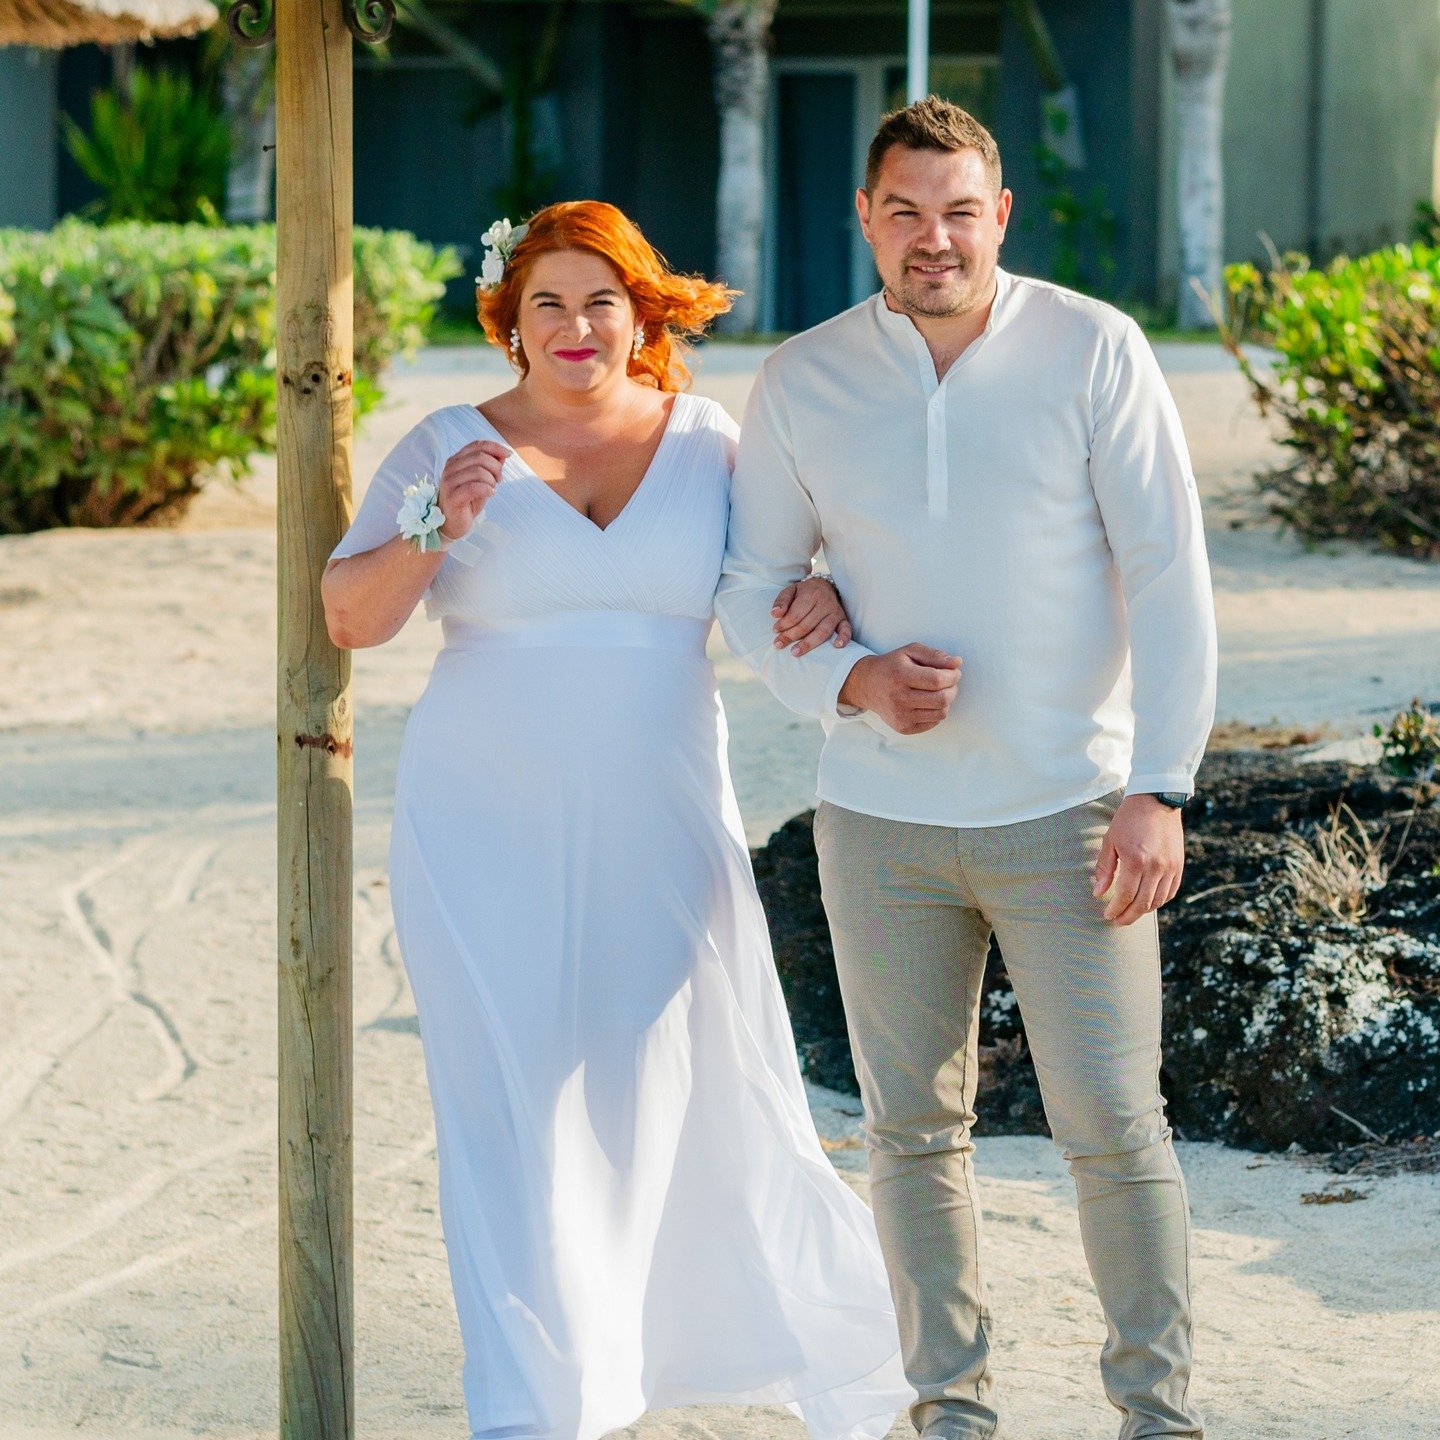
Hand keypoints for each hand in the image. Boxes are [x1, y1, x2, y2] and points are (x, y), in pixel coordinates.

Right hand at [436, 440, 508, 540]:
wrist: (452, 523)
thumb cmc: (467, 501)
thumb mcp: (481, 480)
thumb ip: (491, 466)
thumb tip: (504, 454)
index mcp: (456, 460)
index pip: (477, 445)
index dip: (495, 447)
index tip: (508, 454)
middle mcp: (450, 468)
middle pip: (480, 457)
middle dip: (496, 467)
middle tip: (499, 480)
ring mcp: (449, 482)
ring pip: (479, 471)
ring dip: (492, 480)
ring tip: (492, 488)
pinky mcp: (452, 496)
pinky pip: (474, 487)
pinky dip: (487, 489)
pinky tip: (490, 493)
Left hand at [771, 576, 853, 656]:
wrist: (825, 586)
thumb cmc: (805, 592)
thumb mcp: (791, 590)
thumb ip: (782, 601)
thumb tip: (774, 614)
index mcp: (811, 594)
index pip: (796, 614)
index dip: (784, 624)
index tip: (775, 630)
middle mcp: (825, 603)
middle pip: (807, 625)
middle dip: (791, 636)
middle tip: (779, 644)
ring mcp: (835, 612)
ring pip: (823, 631)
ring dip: (809, 643)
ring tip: (795, 652)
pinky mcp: (843, 619)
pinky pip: (846, 629)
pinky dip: (844, 638)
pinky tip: (837, 646)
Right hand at [837, 643, 960, 734]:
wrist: (867, 685)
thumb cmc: (892, 666)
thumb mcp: (911, 651)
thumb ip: (935, 655)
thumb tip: (957, 662)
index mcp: (900, 676)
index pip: (937, 680)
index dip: (952, 676)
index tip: (954, 672)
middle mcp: (899, 698)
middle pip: (942, 699)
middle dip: (953, 689)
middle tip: (949, 682)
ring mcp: (900, 716)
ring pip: (940, 713)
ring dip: (946, 701)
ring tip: (939, 692)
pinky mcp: (903, 728)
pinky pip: (933, 723)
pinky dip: (936, 712)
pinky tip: (928, 702)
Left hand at [1092, 794, 1184, 925]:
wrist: (1156, 801)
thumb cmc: (1128, 820)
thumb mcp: (1110, 842)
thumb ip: (1104, 869)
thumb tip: (1098, 893)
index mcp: (1136, 861)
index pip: (1125, 896)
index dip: (1116, 909)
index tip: (1108, 915)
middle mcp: (1156, 867)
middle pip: (1143, 904)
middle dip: (1128, 916)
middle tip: (1118, 921)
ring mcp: (1170, 867)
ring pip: (1158, 901)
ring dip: (1143, 911)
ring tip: (1130, 912)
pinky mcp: (1179, 866)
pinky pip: (1170, 892)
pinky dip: (1159, 901)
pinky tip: (1147, 902)